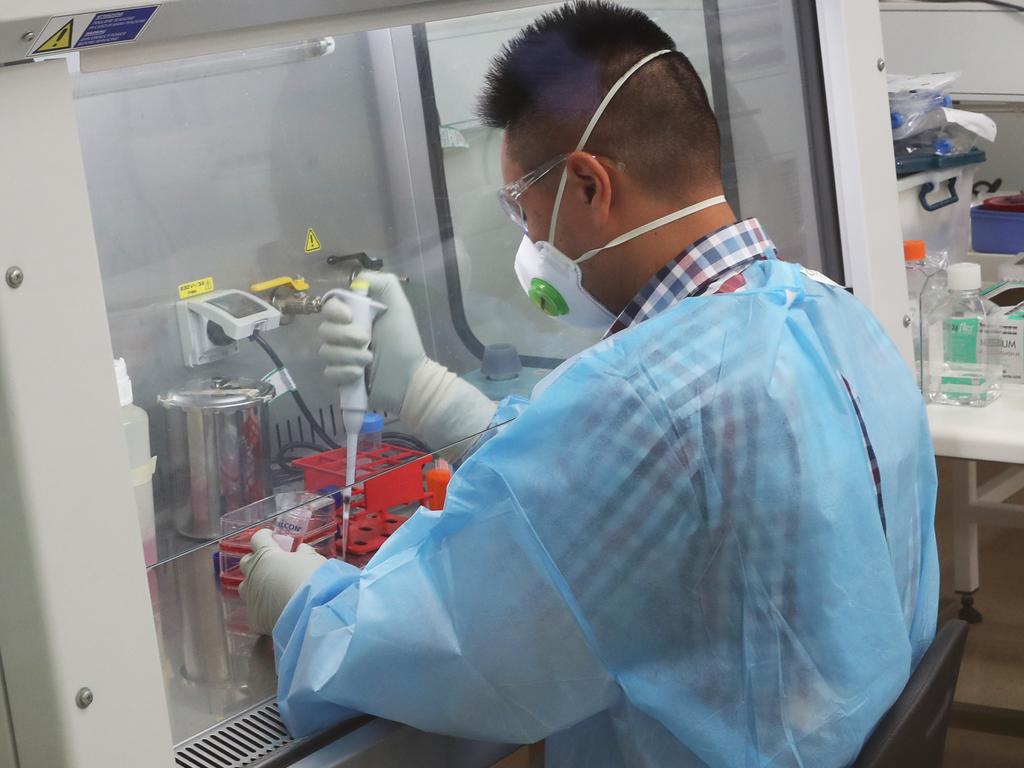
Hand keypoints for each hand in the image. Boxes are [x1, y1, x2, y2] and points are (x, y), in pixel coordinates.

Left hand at [239, 529, 325, 634]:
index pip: (258, 538)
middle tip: (272, 562)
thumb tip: (301, 550)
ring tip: (272, 587)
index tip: (272, 537)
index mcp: (266, 555)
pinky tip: (276, 609)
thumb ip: (304, 552)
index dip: (266, 536)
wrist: (312, 613)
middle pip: (246, 562)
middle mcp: (254, 575)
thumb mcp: (314, 559)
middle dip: (257, 559)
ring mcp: (251, 597)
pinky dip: (264, 606)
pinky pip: (255, 608)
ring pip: (246, 586)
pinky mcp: (254, 617)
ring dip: (256, 583)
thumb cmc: (313, 579)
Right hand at [318, 272, 426, 414]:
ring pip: (325, 352)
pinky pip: (328, 373)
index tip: (349, 317)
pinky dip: (344, 373)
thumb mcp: (398, 306)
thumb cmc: (403, 341)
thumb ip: (382, 284)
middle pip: (324, 329)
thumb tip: (357, 281)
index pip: (329, 306)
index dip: (334, 311)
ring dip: (349, 356)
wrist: (409, 378)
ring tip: (369, 360)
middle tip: (366, 340)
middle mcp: (344, 335)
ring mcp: (341, 357)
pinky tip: (360, 375)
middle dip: (345, 336)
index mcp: (355, 316)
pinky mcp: (340, 378)